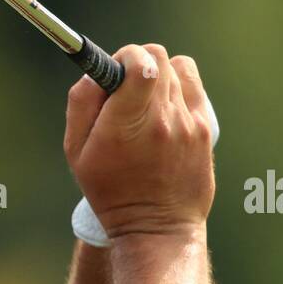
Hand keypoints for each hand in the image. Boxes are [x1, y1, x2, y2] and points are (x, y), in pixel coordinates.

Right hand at [64, 44, 215, 239]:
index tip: (116, 71)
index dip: (125, 56)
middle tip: (126, 86)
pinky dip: (178, 86)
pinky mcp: (205, 128)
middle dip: (137, 63)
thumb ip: (81, 104)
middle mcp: (162, 119)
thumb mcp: (76, 153)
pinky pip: (193, 85)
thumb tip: (95, 72)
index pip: (138, 61)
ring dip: (158, 75)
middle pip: (156, 57)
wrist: (156, 227)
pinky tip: (166, 109)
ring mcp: (188, 123)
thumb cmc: (110, 191)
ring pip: (176, 67)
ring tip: (147, 102)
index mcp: (126, 124)